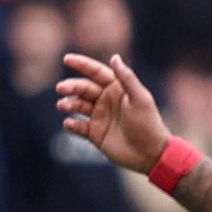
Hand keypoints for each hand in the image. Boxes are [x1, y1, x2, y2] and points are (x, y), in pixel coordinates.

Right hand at [51, 51, 170, 173]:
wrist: (150, 154)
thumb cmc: (148, 123)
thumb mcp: (140, 98)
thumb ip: (126, 78)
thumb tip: (114, 57)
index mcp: (116, 88)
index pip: (96, 72)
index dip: (82, 64)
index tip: (67, 59)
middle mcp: (105, 100)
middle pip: (83, 88)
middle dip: (71, 87)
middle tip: (61, 88)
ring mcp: (99, 117)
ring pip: (78, 106)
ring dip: (69, 104)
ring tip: (62, 105)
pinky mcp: (94, 134)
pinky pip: (78, 127)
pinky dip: (72, 124)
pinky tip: (69, 123)